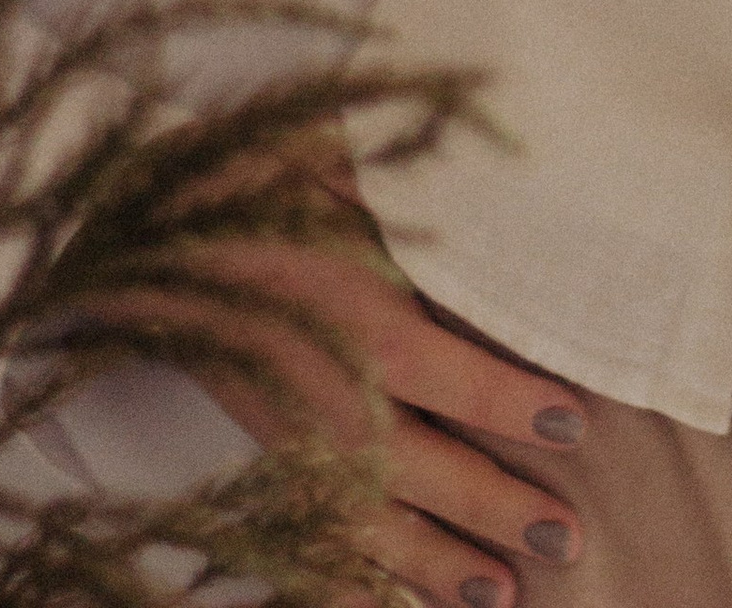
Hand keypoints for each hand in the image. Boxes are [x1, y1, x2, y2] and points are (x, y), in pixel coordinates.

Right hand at [193, 168, 587, 605]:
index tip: (575, 422)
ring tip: (504, 593)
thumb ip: (419, 189)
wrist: (155, 240)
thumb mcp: (346, 167)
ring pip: (374, 522)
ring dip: (439, 565)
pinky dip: (351, 582)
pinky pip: (314, 535)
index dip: (515, 406)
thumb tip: (503, 165)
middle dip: (496, 508)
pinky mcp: (270, 463)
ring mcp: (296, 441)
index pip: (454, 377)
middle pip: (425, 470)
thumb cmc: (263, 190)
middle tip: (568, 537)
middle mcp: (331, 396)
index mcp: (359, 319)